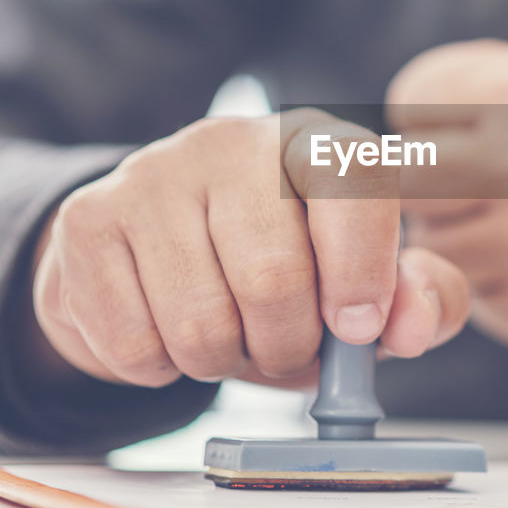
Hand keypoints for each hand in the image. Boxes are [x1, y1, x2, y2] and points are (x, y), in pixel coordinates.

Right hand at [24, 111, 468, 389]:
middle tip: (284, 346)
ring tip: (228, 335)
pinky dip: (161, 368)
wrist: (159, 252)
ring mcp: (152, 173)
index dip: (362, 275)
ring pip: (199, 323)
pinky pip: (134, 343)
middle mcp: (232, 140)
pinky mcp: (87, 219)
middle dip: (287, 346)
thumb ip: (420, 300)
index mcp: (315, 143)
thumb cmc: (288, 269)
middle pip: (272, 278)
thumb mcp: (370, 284)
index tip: (356, 329)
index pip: (355, 184)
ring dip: (222, 363)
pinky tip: (169, 329)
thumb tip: (409, 324)